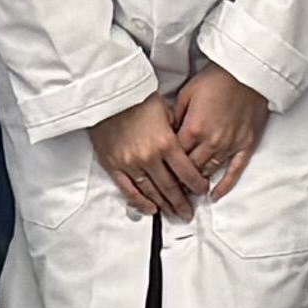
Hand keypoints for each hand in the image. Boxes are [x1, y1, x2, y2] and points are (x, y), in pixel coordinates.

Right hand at [89, 93, 201, 224]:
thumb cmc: (136, 97)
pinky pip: (128, 190)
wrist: (107, 93)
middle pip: (170, 188)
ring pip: (151, 192)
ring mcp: (130, 164)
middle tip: (189, 212)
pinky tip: (151, 209)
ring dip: (164, 205)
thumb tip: (186, 147)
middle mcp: (149, 157)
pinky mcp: (113, 166)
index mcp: (166, 143)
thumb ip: (176, 132)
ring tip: (173, 213)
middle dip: (182, 203)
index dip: (197, 185)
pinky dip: (140, 202)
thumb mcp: (166, 110)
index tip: (201, 191)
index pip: (187, 173)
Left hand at [169, 61, 269, 199]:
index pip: (175, 156)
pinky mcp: (246, 145)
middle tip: (170, 190)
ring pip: (209, 172)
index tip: (159, 176)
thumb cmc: (216, 78)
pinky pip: (234, 171)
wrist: (247, 71)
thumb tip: (165, 133)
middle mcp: (211, 141)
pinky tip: (215, 196)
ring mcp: (230, 145)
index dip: (166, 167)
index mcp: (193, 128)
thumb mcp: (187, 92)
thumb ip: (175, 116)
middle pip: (190, 169)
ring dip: (198, 184)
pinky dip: (224, 185)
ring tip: (187, 194)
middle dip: (179, 180)